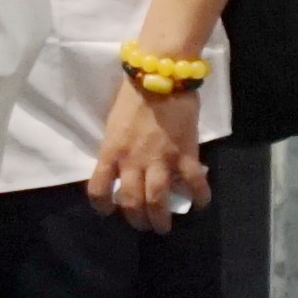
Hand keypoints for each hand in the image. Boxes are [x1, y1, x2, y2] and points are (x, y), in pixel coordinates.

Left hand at [90, 76, 211, 229]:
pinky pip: (193, 182)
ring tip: (164, 226)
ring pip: (157, 200)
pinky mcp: (185, 153)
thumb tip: (123, 164)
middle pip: (131, 202)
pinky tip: (200, 202)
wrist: (161, 71)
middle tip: (145, 224)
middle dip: (137, 219)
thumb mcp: (115, 122)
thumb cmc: (134, 92)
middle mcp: (133, 160)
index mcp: (111, 150)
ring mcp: (160, 158)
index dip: (101, 205)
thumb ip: (118, 146)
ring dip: (161, 219)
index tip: (109, 209)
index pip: (97, 188)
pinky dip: (199, 196)